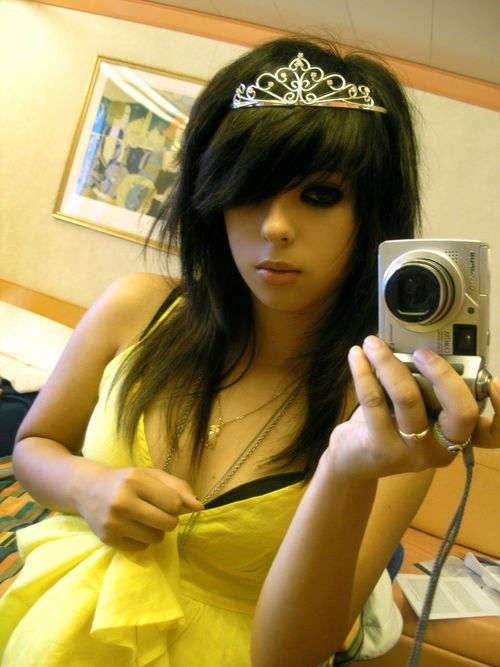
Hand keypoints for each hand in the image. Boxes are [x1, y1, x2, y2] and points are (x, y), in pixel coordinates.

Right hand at [75, 465, 203, 550]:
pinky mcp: (107, 539)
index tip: (166, 501)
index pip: (174, 504)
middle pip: (168, 523)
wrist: (88, 489)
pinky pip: (140, 548)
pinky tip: (132, 527)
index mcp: (136, 480)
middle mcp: (123, 501)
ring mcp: (113, 522)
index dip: (175, 505)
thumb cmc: (127, 481)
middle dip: (169, 520)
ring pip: (155, 538)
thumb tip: (200, 507)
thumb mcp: (152, 476)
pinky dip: (142, 540)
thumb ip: (179, 488)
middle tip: (158, 512)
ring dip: (156, 531)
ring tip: (145, 519)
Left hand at [328, 336, 495, 479]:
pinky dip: (364, 372)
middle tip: (422, 352)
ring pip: (408, 397)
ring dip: (388, 361)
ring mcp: (412, 453)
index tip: (496, 383)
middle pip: (459, 410)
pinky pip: (374, 400)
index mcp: (456, 437)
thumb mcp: (414, 410)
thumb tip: (421, 347)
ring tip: (373, 343)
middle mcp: (441, 449)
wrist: (352, 460)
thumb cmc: (388, 426)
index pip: (494, 433)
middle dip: (443, 372)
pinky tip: (357, 356)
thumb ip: (426, 389)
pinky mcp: (381, 449)